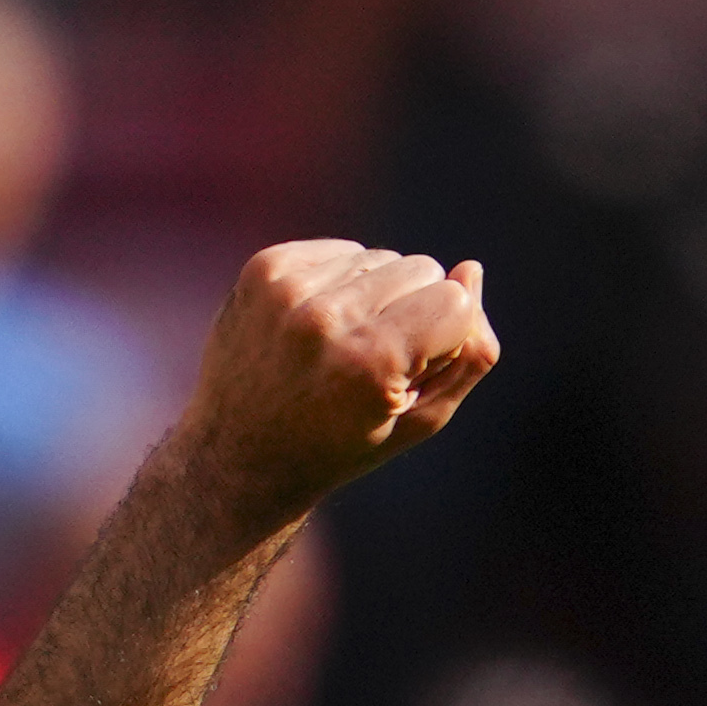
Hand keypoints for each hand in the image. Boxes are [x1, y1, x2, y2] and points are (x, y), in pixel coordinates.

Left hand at [171, 242, 498, 535]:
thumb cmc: (340, 445)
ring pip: (381, 257)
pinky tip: (315, 326)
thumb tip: (470, 269)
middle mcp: (328, 319)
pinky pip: (340, 251)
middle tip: (371, 363)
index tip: (412, 372)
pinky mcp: (265, 268)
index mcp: (372, 363)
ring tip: (339, 347)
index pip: (455, 300)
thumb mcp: (419, 421)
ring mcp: (289, 288)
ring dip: (375, 295)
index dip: (445, 337)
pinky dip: (339, 282)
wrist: (236, 454)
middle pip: (422, 268)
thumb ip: (468, 355)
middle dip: (413, 310)